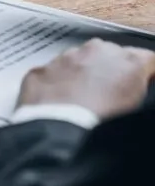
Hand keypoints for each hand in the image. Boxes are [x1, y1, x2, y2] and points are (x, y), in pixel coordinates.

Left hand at [17, 38, 154, 119]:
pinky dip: (55, 84)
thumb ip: (136, 88)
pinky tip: (58, 102)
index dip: (144, 73)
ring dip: (80, 74)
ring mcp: (64, 58)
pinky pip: (51, 73)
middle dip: (109, 70)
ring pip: (77, 60)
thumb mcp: (135, 107)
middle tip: (108, 95)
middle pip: (108, 55)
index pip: (146, 59)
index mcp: (128, 61)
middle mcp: (95, 51)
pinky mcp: (40, 70)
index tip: (141, 83)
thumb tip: (131, 88)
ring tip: (82, 100)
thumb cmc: (103, 123)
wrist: (59, 133)